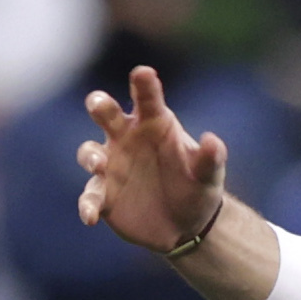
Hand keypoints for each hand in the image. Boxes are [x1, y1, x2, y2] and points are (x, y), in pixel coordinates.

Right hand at [76, 65, 228, 253]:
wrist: (187, 226)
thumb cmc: (197, 189)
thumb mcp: (209, 176)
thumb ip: (210, 158)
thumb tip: (212, 141)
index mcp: (154, 125)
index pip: (147, 99)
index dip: (143, 85)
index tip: (143, 73)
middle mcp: (127, 139)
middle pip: (106, 113)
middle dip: (100, 105)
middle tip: (99, 105)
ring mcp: (111, 166)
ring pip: (90, 152)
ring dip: (91, 156)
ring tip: (100, 164)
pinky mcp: (103, 195)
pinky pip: (90, 195)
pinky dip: (88, 203)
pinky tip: (91, 216)